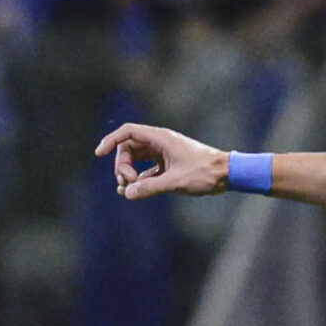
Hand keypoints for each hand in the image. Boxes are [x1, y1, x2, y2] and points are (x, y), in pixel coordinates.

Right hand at [97, 121, 228, 199]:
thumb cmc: (205, 173)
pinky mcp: (168, 165)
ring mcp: (163, 154)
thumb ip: (151, 187)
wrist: (227, 174)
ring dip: (129, 174)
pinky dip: (139, 180)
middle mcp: (160, 143)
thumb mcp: (176, 181)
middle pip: (128, 149)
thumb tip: (128, 193)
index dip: (110, 141)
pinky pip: (146, 170)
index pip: (128, 132)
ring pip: (136, 160)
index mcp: (160, 138)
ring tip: (130, 190)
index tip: (99, 154)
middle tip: (129, 183)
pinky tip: (135, 192)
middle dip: (122, 166)